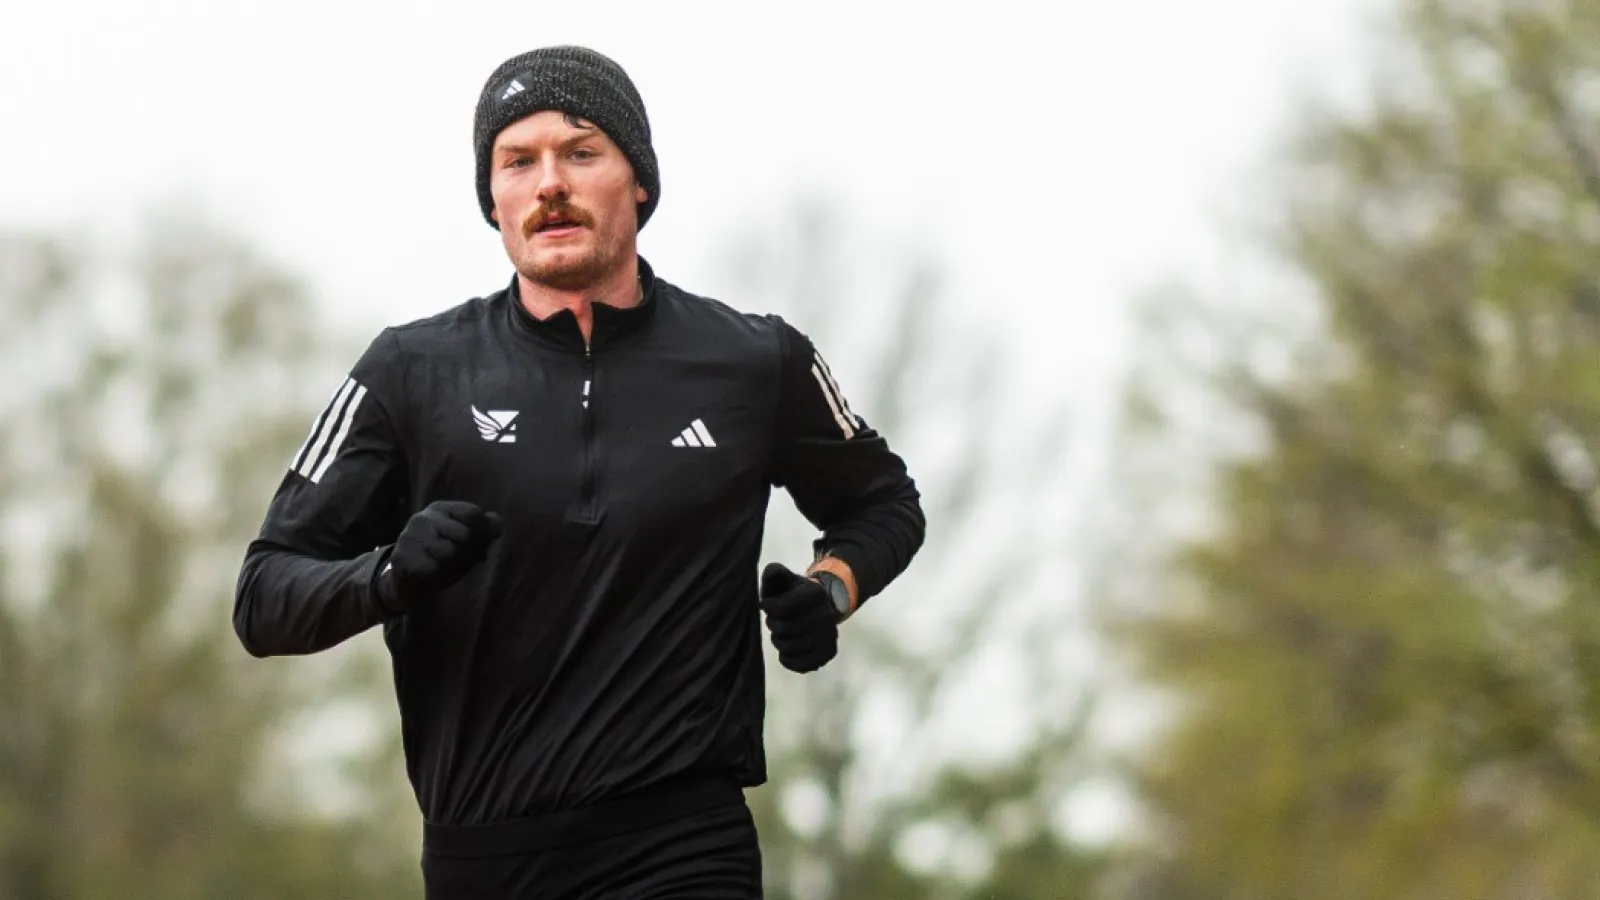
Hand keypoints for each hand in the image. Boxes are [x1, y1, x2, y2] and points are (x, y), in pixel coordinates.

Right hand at [377, 500, 502, 612]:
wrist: (407, 580)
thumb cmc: (442, 556)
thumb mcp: (467, 541)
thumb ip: (485, 529)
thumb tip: (496, 525)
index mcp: (441, 509)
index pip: (474, 514)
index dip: (483, 534)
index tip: (477, 546)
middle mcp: (423, 517)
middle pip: (466, 534)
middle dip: (469, 552)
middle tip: (459, 561)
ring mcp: (410, 536)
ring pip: (450, 552)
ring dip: (453, 566)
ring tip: (443, 566)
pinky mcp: (402, 558)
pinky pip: (434, 569)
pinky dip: (437, 576)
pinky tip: (430, 575)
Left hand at [759, 562, 838, 672]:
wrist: (818, 605)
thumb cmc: (792, 592)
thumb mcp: (782, 577)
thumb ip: (773, 571)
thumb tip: (771, 574)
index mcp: (816, 593)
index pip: (781, 607)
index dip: (767, 607)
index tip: (765, 604)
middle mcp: (827, 615)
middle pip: (784, 629)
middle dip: (772, 625)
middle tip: (773, 620)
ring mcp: (830, 636)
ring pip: (790, 648)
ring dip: (778, 641)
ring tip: (780, 633)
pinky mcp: (828, 653)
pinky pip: (801, 666)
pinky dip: (788, 659)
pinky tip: (787, 649)